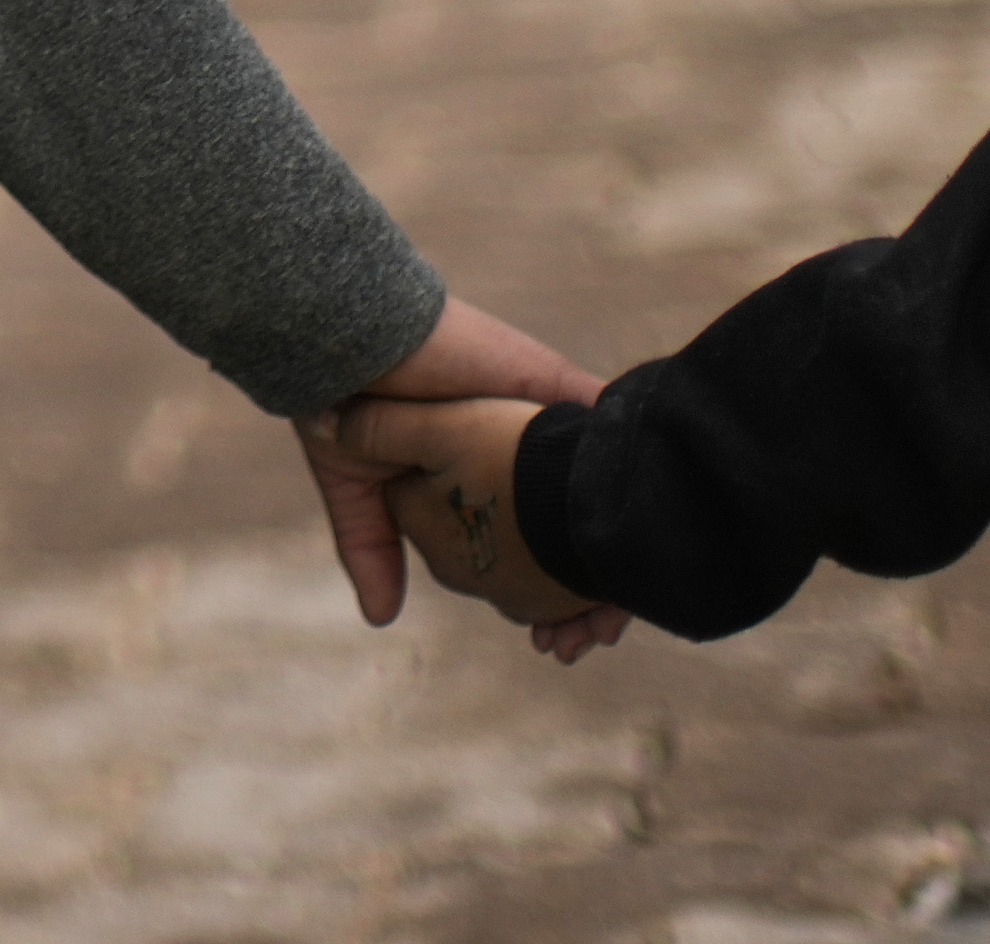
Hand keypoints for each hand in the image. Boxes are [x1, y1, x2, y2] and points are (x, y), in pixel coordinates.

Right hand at [298, 297, 627, 659]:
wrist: (348, 344)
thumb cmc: (341, 409)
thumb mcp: (356, 490)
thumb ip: (372, 548)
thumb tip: (381, 619)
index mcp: (477, 480)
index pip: (529, 549)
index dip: (552, 601)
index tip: (560, 644)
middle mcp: (516, 454)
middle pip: (577, 527)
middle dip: (596, 588)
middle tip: (595, 637)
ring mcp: (539, 418)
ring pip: (603, 487)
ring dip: (625, 544)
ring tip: (614, 611)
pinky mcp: (554, 384)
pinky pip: (608, 425)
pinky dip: (633, 469)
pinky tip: (648, 526)